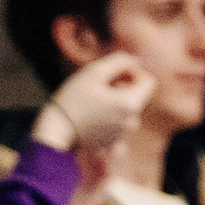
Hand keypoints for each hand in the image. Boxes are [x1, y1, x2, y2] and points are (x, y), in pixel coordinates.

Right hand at [31, 51, 153, 156]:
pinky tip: (92, 116)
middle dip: (124, 86)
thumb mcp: (95, 71)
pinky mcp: (112, 143)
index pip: (150, 81)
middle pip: (139, 96)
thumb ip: (120, 61)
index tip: (116, 73)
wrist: (55, 131)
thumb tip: (136, 62)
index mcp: (131, 104)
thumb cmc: (73, 99)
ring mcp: (123, 135)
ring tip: (94, 101)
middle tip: (100, 85)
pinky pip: (118, 124)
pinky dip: (110, 116)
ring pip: (128, 109)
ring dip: (116, 101)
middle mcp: (132, 122)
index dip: (135, 72)